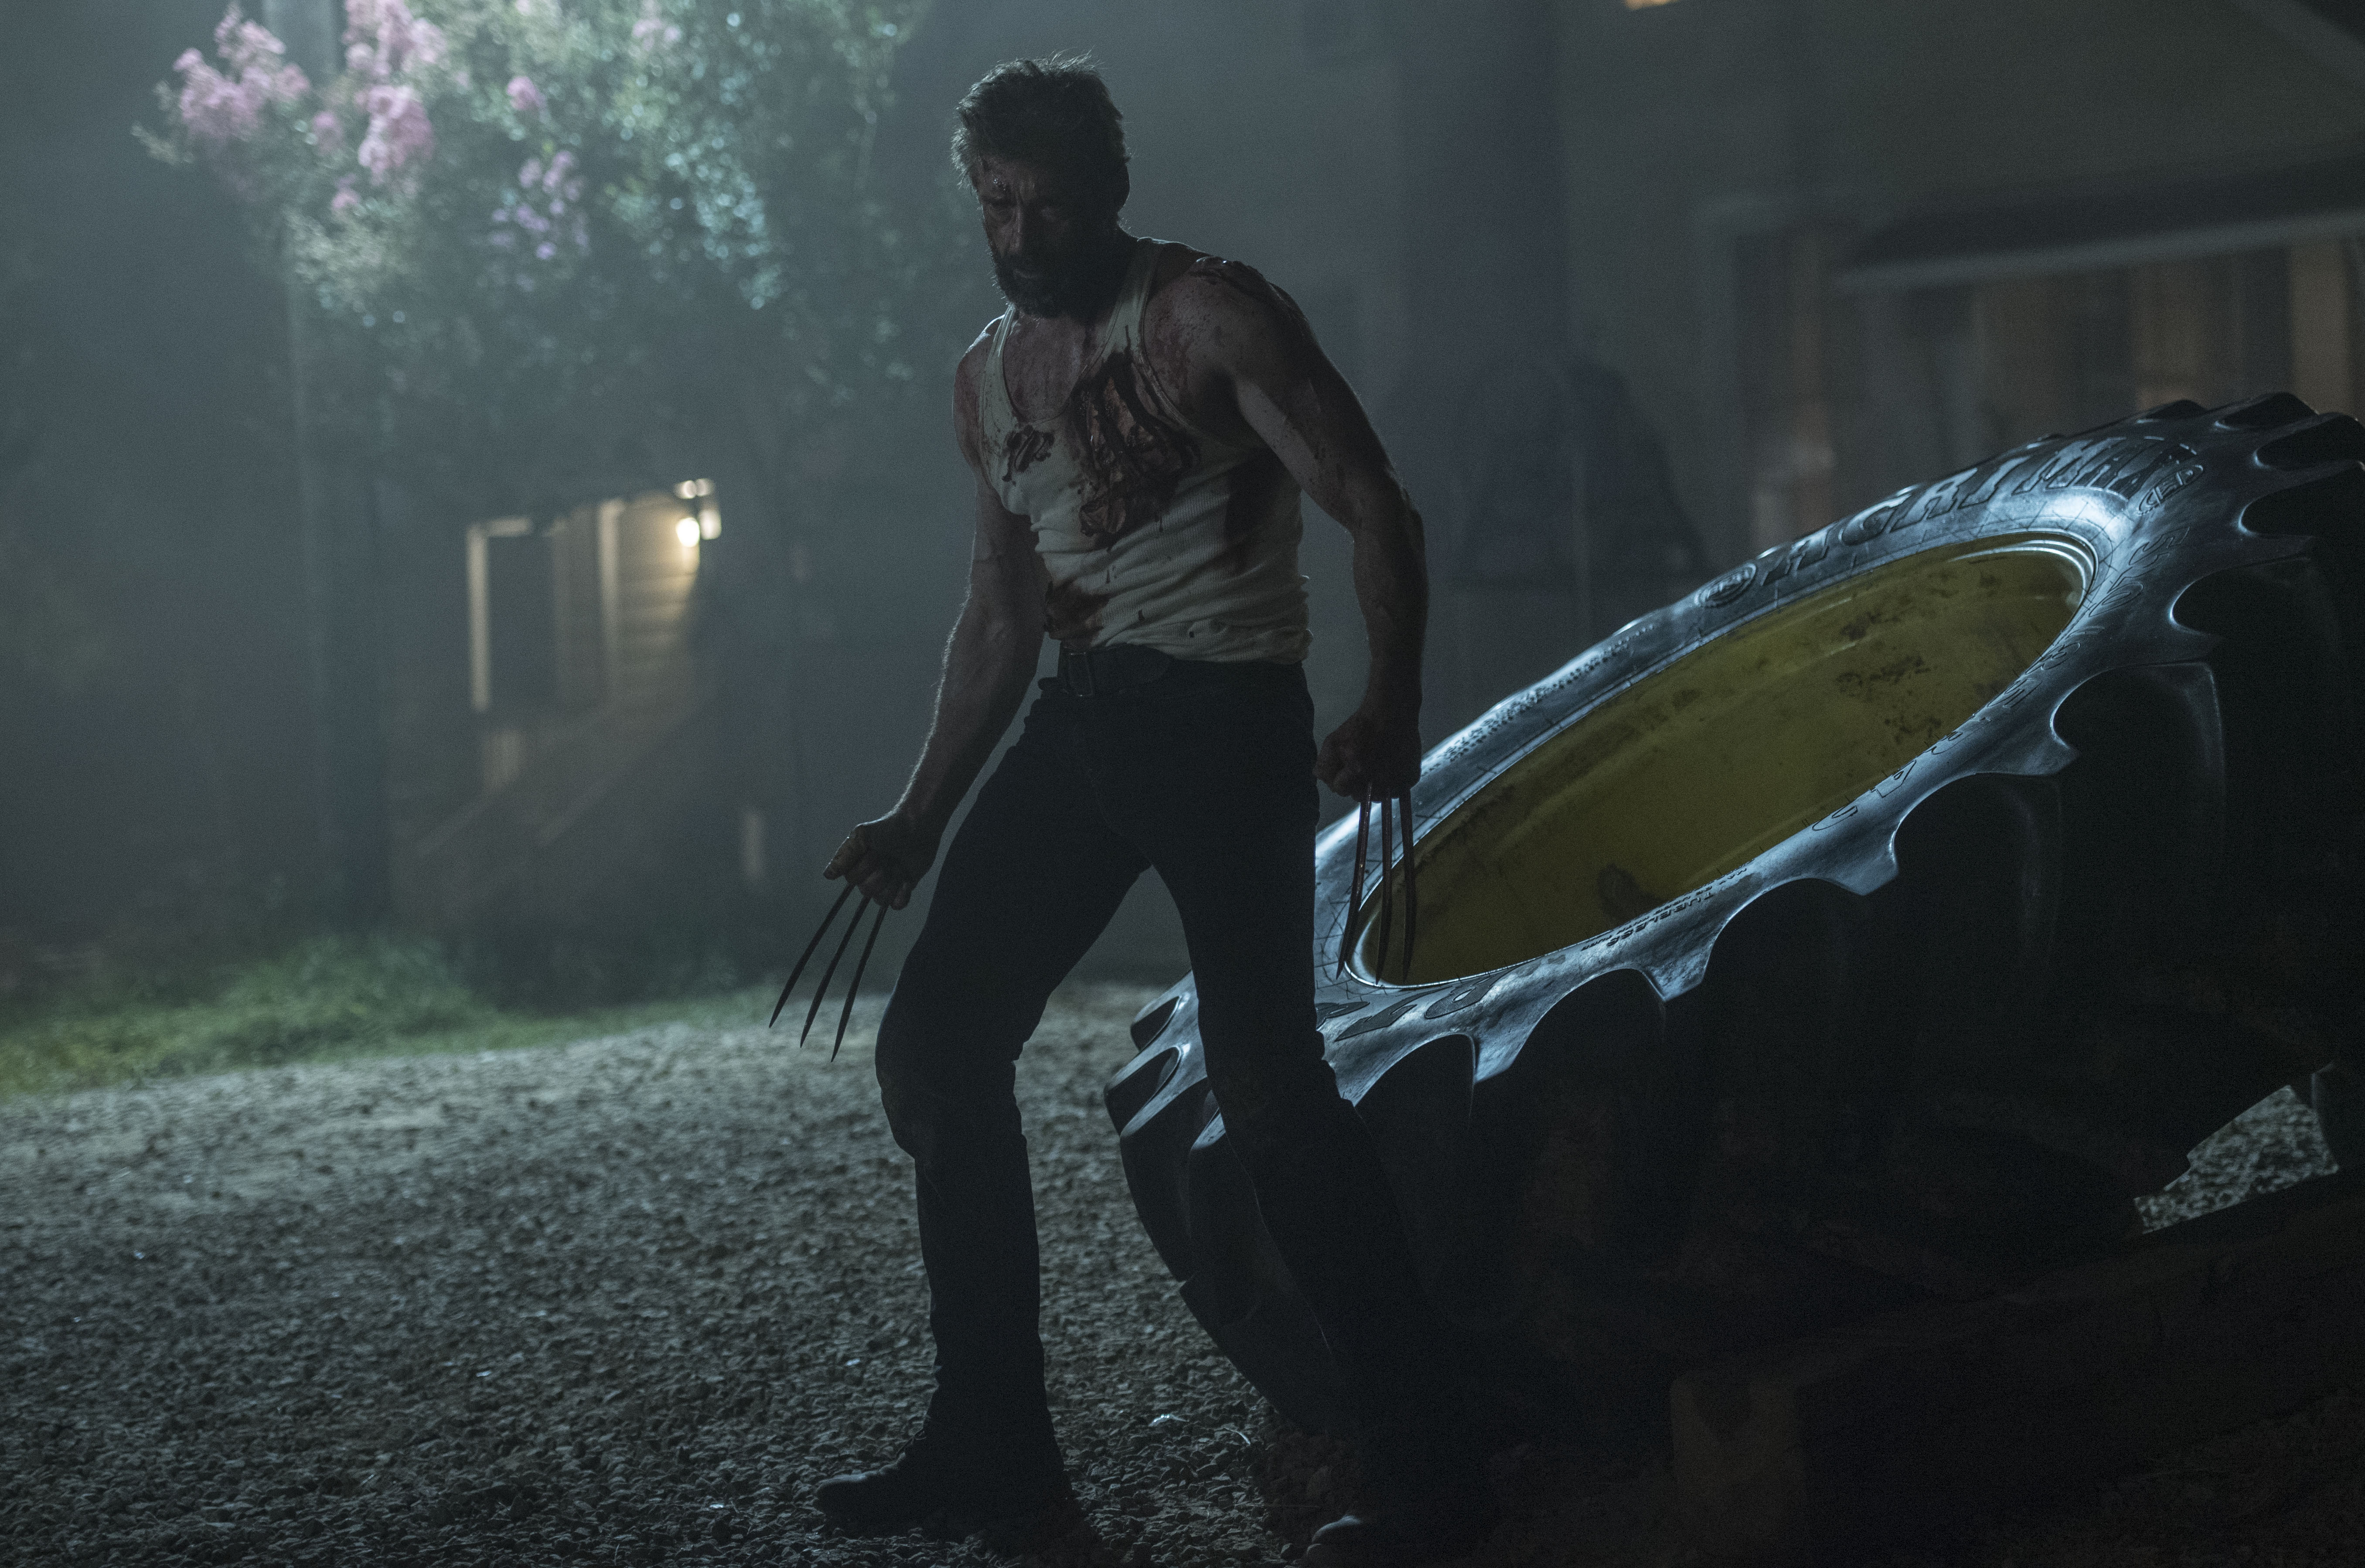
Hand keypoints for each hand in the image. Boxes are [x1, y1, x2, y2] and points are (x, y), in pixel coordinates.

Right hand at [823, 813, 938, 909]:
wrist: (917, 827)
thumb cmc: (889, 828)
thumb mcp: (862, 836)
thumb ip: (845, 855)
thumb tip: (827, 875)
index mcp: (858, 864)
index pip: (852, 879)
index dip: (862, 868)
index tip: (872, 852)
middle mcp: (870, 876)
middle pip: (866, 890)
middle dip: (878, 874)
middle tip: (888, 858)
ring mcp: (887, 883)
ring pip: (881, 899)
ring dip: (891, 883)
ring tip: (899, 867)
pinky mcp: (903, 888)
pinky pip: (896, 905)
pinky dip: (902, 895)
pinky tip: (907, 881)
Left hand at [1316, 701, 1421, 800]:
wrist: (1391, 712)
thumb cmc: (1362, 726)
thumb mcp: (1333, 741)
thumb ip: (1324, 764)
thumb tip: (1322, 780)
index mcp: (1356, 770)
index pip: (1340, 790)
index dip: (1340, 780)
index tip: (1346, 770)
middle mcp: (1377, 780)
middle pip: (1359, 796)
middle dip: (1356, 785)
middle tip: (1361, 767)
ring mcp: (1396, 781)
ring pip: (1379, 797)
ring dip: (1374, 787)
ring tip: (1376, 769)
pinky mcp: (1410, 778)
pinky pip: (1397, 792)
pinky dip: (1393, 785)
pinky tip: (1390, 769)